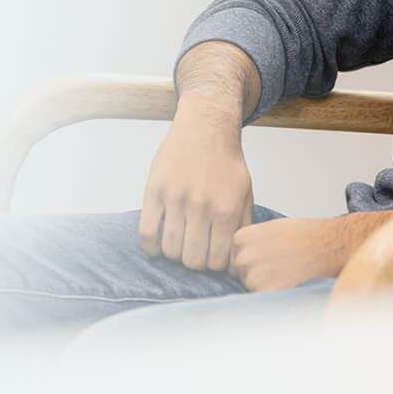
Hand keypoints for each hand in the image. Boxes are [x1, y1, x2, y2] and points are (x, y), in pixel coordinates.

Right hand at [137, 98, 253, 271]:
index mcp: (226, 210)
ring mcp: (175, 199)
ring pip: (170, 250)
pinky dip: (150, 247)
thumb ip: (242, 228)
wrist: (206, 127)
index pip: (217, 262)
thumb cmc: (227, 163)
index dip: (215, 265)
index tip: (212, 257)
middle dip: (195, 262)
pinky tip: (157, 245)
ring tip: (179, 244)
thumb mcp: (245, 194)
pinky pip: (146, 232)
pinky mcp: (155, 191)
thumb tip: (235, 262)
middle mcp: (201, 207)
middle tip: (196, 251)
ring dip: (175, 254)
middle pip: (192, 260)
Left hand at [230, 211, 392, 292]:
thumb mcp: (267, 230)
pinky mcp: (264, 292)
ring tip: (286, 272)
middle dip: (256, 273)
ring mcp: (251, 276)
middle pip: (239, 274)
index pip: (234, 257)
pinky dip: (274, 294)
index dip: (252, 260)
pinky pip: (263, 298)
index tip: (268, 257)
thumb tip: (238, 259)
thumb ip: (249, 244)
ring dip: (265, 285)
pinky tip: (289, 281)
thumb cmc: (302, 236)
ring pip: (251, 287)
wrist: (326, 245)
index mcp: (239, 239)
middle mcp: (241, 257)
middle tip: (279, 265)